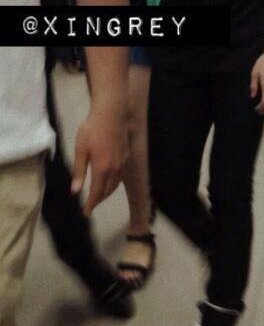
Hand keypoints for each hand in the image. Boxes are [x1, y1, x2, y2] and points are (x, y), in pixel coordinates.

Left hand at [71, 100, 128, 215]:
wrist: (112, 112)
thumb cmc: (93, 128)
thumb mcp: (81, 149)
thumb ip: (79, 171)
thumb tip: (75, 190)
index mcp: (102, 168)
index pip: (96, 193)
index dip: (91, 204)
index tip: (85, 213)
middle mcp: (114, 169)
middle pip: (107, 191)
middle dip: (98, 200)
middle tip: (90, 205)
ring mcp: (122, 162)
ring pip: (115, 184)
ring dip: (106, 192)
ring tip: (98, 195)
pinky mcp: (126, 155)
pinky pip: (119, 175)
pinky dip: (113, 182)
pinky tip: (108, 178)